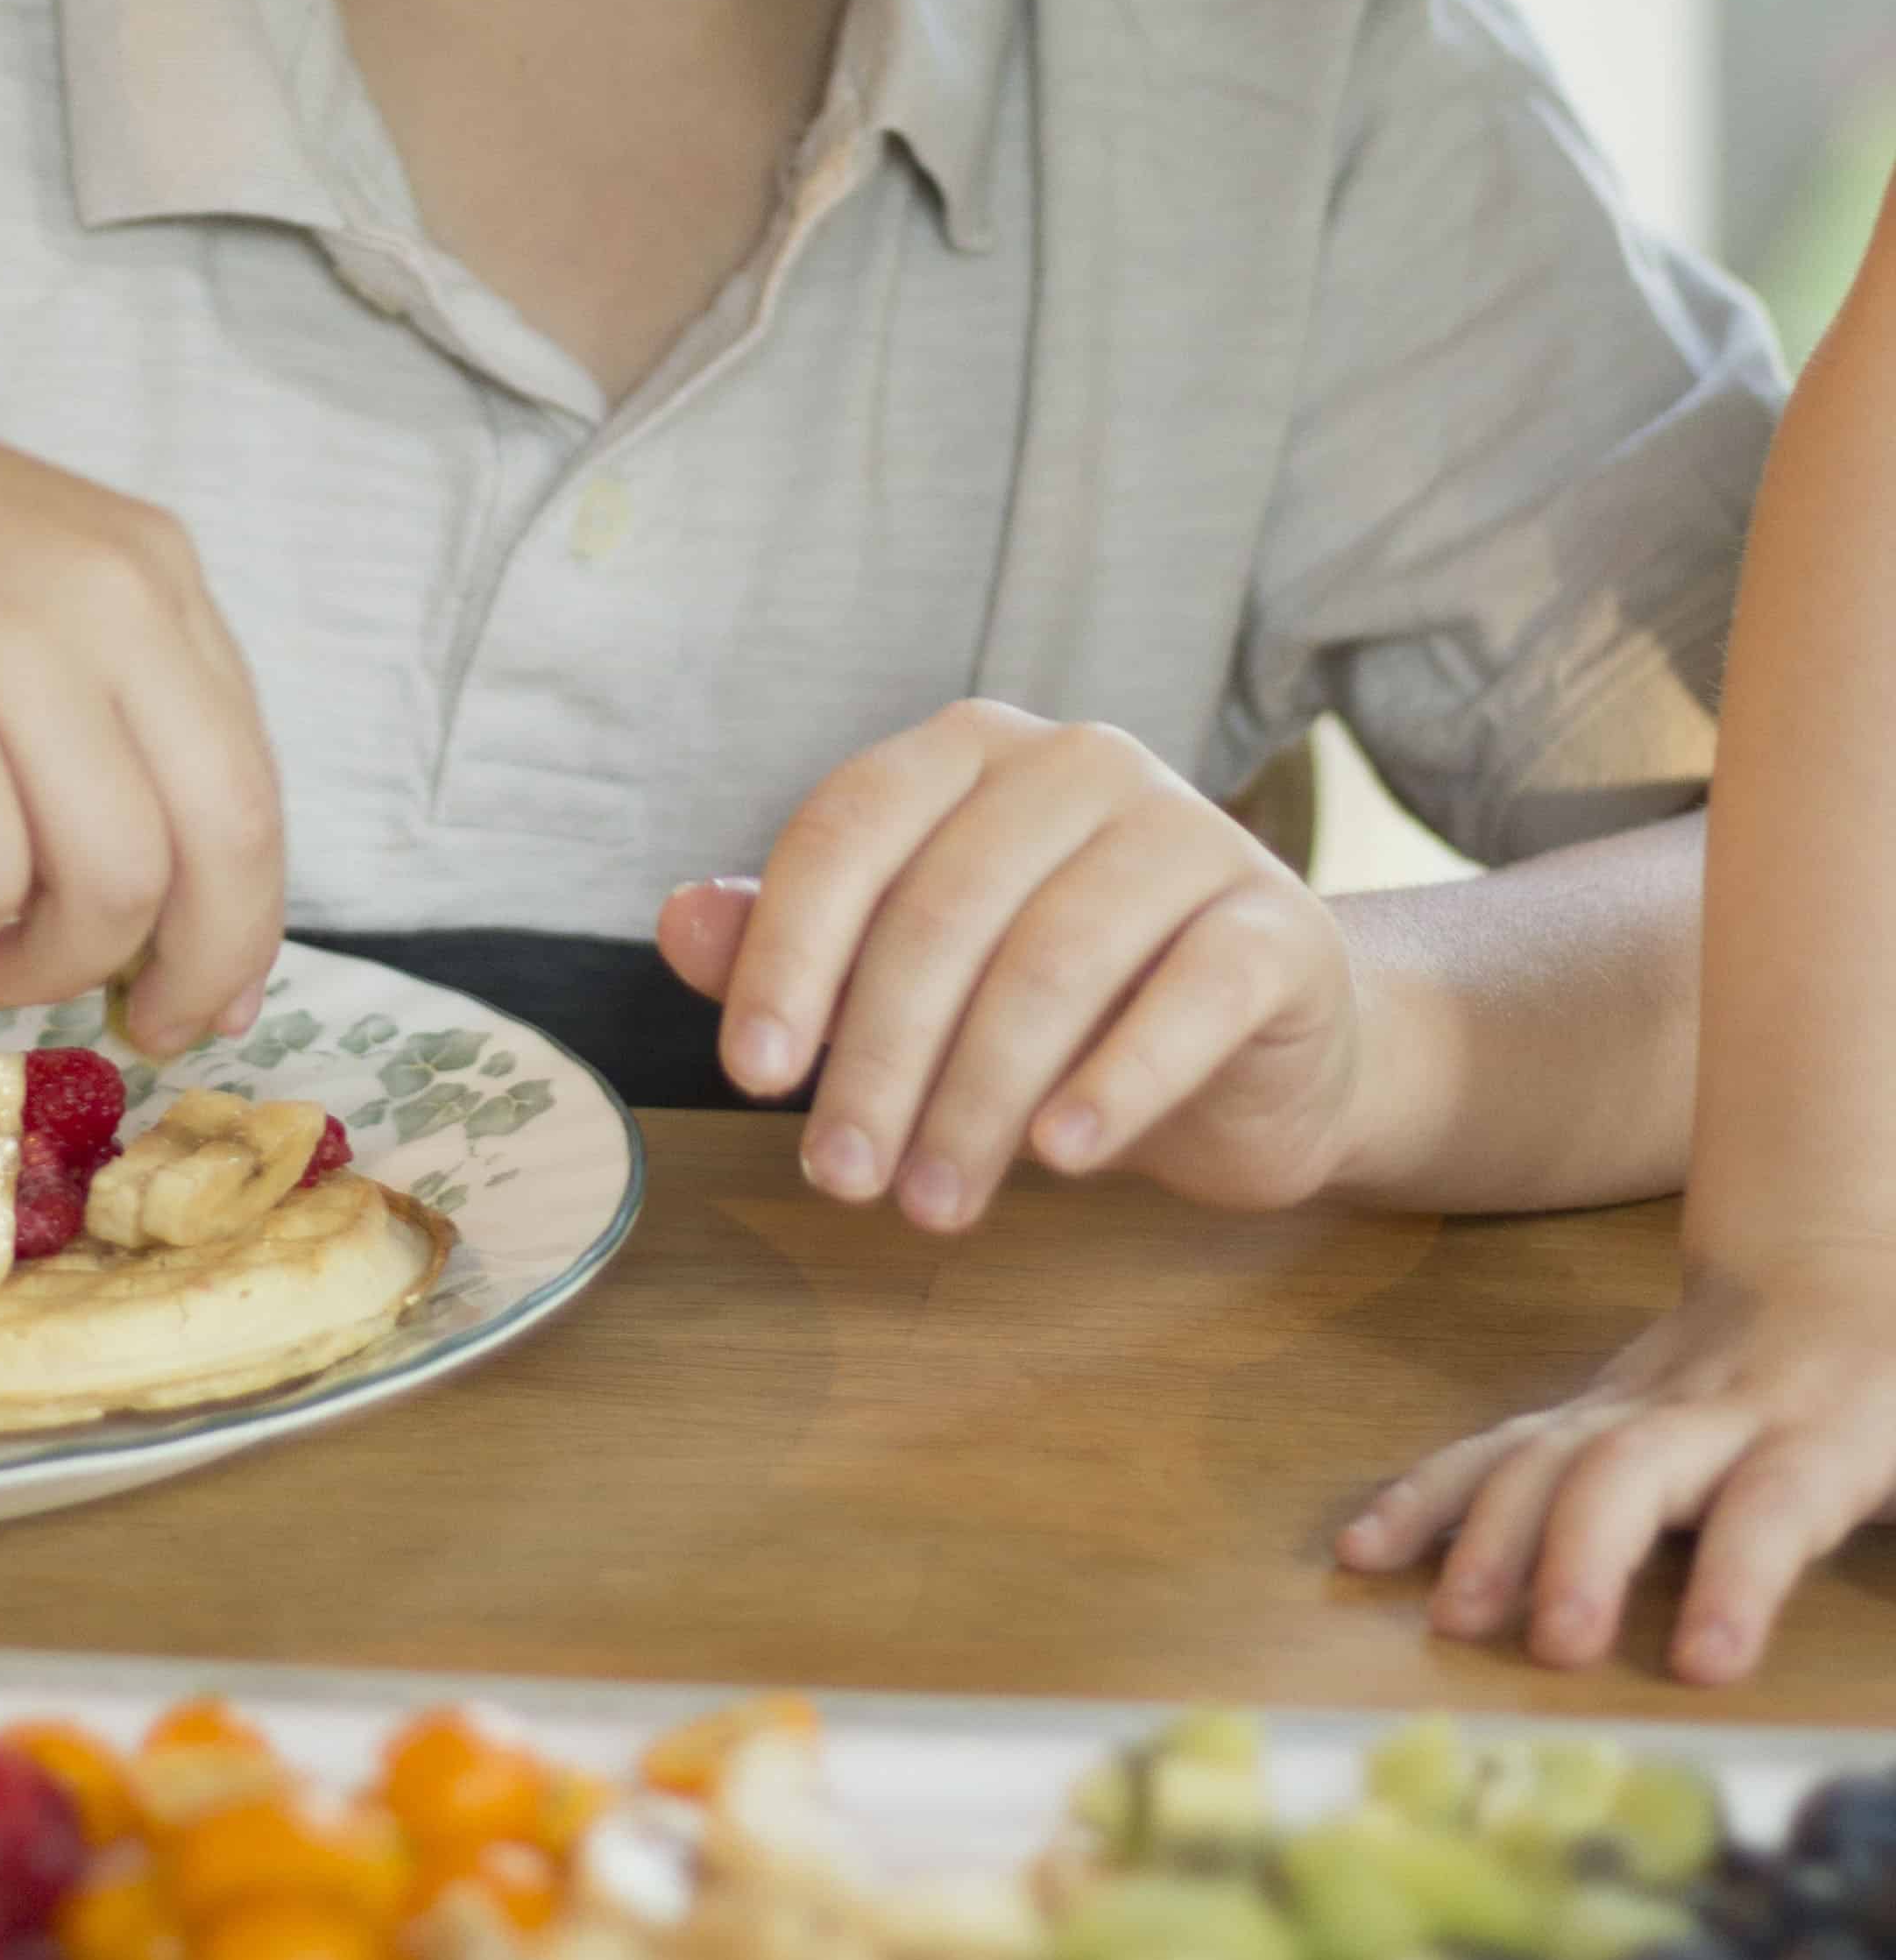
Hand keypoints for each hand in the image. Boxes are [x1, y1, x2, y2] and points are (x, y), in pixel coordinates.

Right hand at [0, 324, 282, 1050]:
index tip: (214, 994)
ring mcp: (8, 640)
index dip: (246, 915)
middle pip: (222, 839)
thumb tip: (171, 884)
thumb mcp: (11, 577)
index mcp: (148, 565)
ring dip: (55, 955)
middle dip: (193, 969)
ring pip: (115, 878)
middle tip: (138, 1031)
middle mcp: (109, 594)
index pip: (250, 775)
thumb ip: (98, 693)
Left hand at [656, 701, 1360, 1225]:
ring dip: (977, 1098)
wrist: (1254, 1058)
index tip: (753, 1078)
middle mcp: (1080, 765)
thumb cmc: (1057, 1009)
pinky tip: (1061, 1157)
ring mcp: (1192, 834)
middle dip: (878, 1059)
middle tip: (843, 1181)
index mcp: (971, 754)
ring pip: (1054, 960)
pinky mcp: (1280, 927)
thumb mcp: (913, 981)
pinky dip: (1117, 1080)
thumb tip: (678, 924)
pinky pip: (1192, 996)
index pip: (851, 828)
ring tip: (932, 1205)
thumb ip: (799, 948)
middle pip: (944, 909)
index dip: (790, 953)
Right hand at [1334, 1245, 1895, 1678]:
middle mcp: (1718, 1411)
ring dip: (1491, 1532)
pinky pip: (1493, 1445)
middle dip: (1582, 1551)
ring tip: (1452, 1617)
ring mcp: (1637, 1402)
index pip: (1775, 1500)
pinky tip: (1370, 1552)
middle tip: (1549, 1643)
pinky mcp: (1588, 1411)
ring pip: (1546, 1451)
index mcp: (1829, 1429)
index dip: (1738, 1572)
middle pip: (1633, 1470)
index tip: (1704, 1659)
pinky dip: (1428, 1495)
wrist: (1850, 1253)